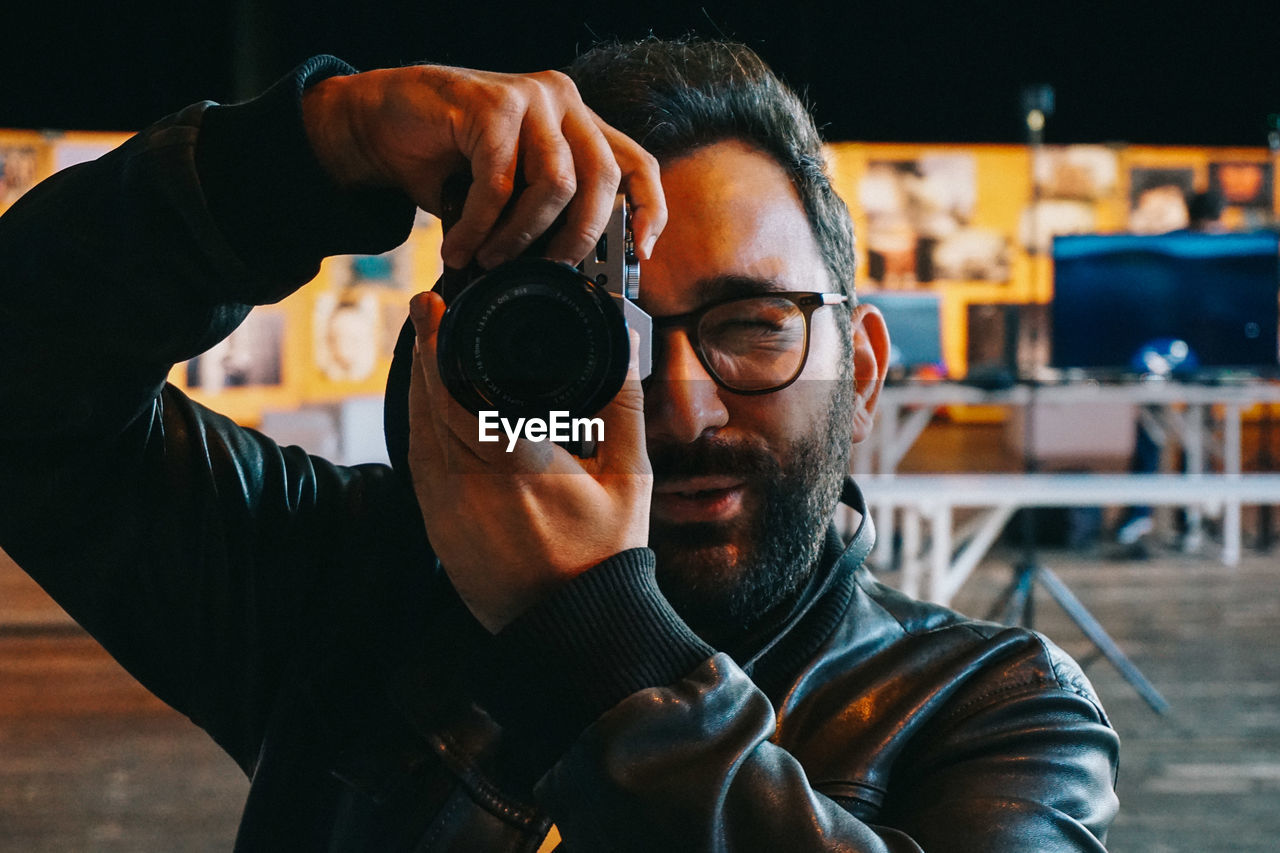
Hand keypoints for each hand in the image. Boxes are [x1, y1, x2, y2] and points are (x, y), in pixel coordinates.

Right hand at [302, 64, 665, 268]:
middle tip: (544, 270)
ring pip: (556, 184)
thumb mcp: (509, 193)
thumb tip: (574, 275)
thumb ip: (544, 213)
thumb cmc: (446, 164)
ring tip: (489, 259)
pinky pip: (501, 183)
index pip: (635, 164)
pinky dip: (481, 226)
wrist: (377, 125)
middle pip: (602, 181)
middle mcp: (563, 102)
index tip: (642, 254)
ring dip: (521, 237)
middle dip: (575, 239)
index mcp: (577, 123)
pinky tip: (459, 246)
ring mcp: (530, 98)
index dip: (648, 210)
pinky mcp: (492, 104)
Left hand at [405, 291, 651, 632]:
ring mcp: (449, 512)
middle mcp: (473, 488)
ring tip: (425, 348)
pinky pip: (418, 466)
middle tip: (425, 310)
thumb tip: (623, 344)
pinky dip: (419, 428)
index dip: (438, 346)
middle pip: (430, 406)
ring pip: (417, 434)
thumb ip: (622, 405)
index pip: (460, 395)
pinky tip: (427, 407)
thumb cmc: (607, 554)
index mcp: (520, 469)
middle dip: (424, 352)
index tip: (433, 307)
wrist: (575, 626)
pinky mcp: (439, 531)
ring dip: (417, 387)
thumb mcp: (630, 477)